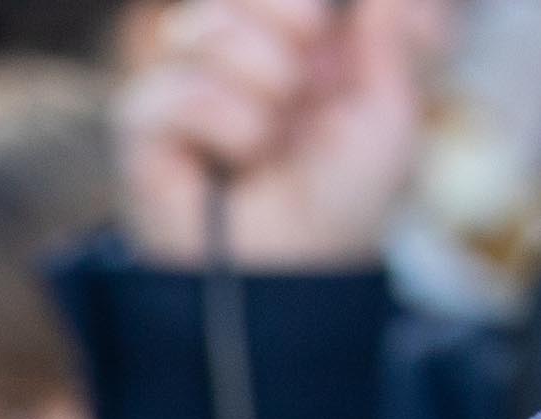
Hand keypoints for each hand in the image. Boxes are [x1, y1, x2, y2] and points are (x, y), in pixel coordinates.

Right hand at [120, 0, 447, 271]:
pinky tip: (234, 161)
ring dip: (262, 86)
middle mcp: (228, 49)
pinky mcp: (140, 126)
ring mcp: (179, 82)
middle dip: (294, 21)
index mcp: (286, 33)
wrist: (290, 270)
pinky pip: (179, 89)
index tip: (333, 32)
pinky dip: (225, 125)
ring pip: (205, 26)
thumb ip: (400, 32)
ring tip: (268, 140)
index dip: (304, 5)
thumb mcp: (393, 109)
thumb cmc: (341, 197)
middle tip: (305, 87)